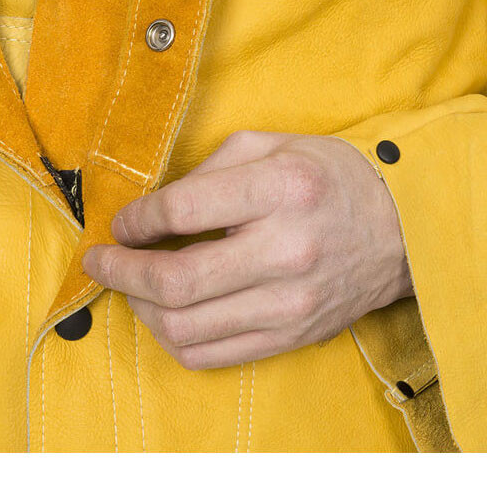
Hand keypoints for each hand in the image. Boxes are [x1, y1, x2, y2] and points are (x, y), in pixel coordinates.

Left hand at [83, 131, 411, 369]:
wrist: (400, 228)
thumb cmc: (326, 177)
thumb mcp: (268, 144)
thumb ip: (204, 171)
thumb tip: (148, 209)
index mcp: (279, 190)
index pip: (180, 212)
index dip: (134, 220)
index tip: (120, 224)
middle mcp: (285, 251)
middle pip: (174, 280)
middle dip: (119, 271)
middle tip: (98, 261)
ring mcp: (289, 303)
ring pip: (183, 326)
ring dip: (139, 306)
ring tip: (129, 285)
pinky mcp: (290, 335)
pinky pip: (210, 354)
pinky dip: (170, 337)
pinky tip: (161, 313)